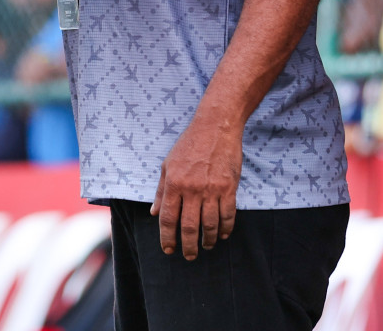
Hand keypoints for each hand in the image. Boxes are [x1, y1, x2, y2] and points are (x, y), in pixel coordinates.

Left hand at [150, 114, 241, 259]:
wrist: (216, 127)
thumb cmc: (189, 144)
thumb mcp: (168, 164)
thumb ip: (161, 191)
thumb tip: (154, 213)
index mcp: (174, 183)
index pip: (168, 219)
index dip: (167, 238)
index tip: (168, 249)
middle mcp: (192, 189)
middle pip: (189, 227)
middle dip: (188, 246)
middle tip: (189, 256)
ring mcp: (212, 189)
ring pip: (209, 224)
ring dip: (207, 240)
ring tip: (206, 246)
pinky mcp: (229, 187)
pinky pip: (227, 215)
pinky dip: (225, 228)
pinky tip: (222, 235)